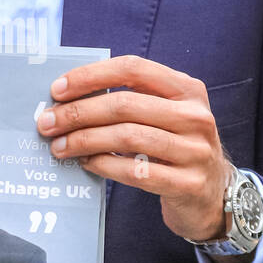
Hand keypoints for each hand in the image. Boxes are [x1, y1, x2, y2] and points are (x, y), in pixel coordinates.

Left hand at [37, 54, 230, 243]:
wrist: (214, 194)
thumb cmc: (176, 147)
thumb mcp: (165, 115)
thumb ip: (130, 101)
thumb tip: (68, 100)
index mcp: (187, 89)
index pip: (133, 69)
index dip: (92, 76)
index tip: (58, 89)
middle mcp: (195, 116)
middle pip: (124, 105)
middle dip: (78, 113)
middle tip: (47, 123)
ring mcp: (195, 151)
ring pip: (127, 138)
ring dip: (84, 141)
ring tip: (60, 147)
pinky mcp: (188, 183)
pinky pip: (135, 171)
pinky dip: (104, 165)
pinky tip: (86, 163)